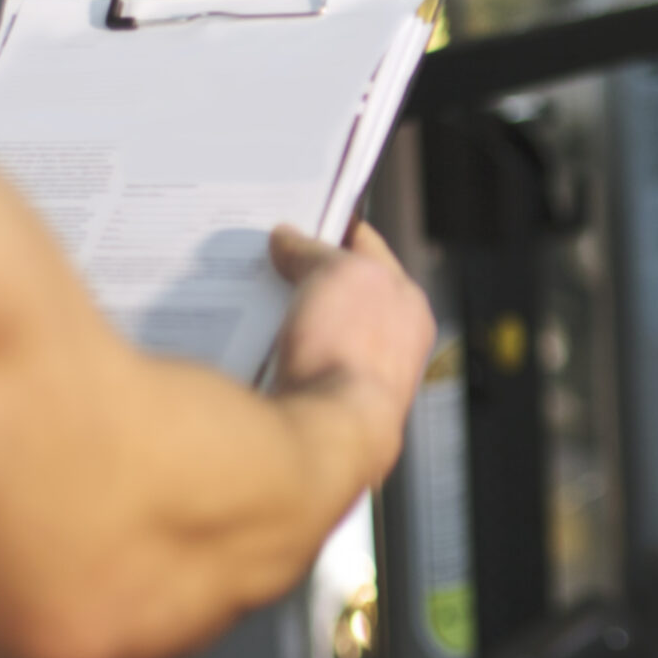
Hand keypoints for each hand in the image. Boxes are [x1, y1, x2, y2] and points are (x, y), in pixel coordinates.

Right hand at [268, 223, 435, 471]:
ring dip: (286, 320)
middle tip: (265, 260)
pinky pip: (291, 371)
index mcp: (408, 307)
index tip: (300, 216)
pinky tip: (250, 349)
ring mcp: (356, 385)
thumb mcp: (336, 273)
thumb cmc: (348, 353)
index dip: (334, 228)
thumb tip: (287, 240)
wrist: (325, 441)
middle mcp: (391, 349)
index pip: (370, 250)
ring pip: (314, 336)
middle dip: (304, 278)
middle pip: (341, 295)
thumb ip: (314, 250)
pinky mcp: (322, 415)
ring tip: (249, 303)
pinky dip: (273, 357)